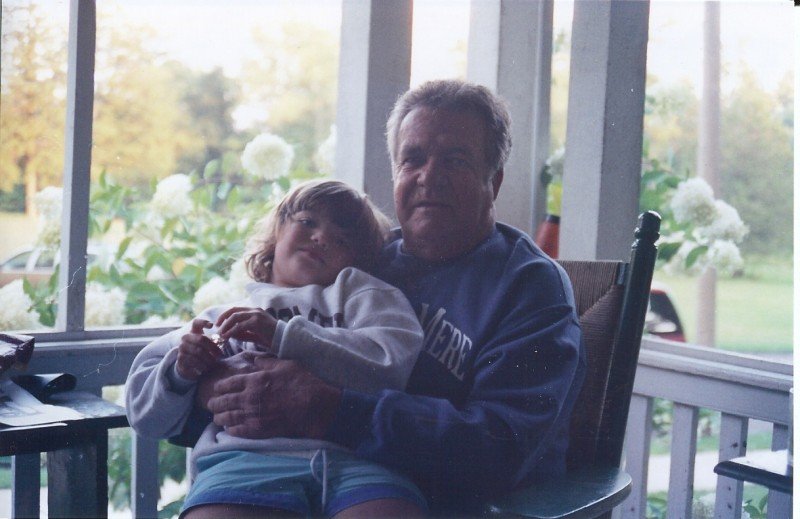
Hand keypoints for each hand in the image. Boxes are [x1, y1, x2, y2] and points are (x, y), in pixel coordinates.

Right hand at [176, 319, 222, 380]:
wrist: (186, 364)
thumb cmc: (200, 351)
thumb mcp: (206, 343)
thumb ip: (214, 339)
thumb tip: (223, 338)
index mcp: (192, 331)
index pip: (196, 323)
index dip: (204, 322)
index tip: (212, 325)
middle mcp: (185, 338)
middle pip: (201, 339)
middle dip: (213, 347)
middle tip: (220, 354)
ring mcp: (181, 348)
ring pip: (198, 352)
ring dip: (209, 358)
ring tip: (214, 363)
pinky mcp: (180, 359)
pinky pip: (193, 362)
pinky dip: (202, 366)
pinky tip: (205, 368)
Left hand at [207, 354, 341, 439]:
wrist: (313, 406)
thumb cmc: (302, 382)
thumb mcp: (285, 364)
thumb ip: (266, 361)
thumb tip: (254, 357)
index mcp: (254, 380)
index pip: (228, 384)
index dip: (219, 387)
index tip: (216, 389)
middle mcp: (249, 398)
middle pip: (223, 401)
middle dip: (214, 403)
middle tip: (210, 404)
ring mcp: (253, 415)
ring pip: (227, 417)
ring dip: (219, 418)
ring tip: (216, 418)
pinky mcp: (259, 430)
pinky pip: (238, 431)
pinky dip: (230, 430)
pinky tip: (228, 429)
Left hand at [215, 306, 277, 349]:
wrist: (284, 339)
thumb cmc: (270, 338)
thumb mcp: (254, 334)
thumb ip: (242, 333)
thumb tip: (230, 334)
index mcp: (255, 311)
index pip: (236, 309)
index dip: (225, 315)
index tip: (218, 323)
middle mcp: (255, 310)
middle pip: (234, 311)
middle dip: (223, 318)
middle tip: (216, 327)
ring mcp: (256, 315)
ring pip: (235, 317)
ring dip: (226, 325)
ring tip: (221, 333)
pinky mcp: (257, 322)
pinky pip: (240, 326)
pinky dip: (231, 331)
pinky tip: (227, 337)